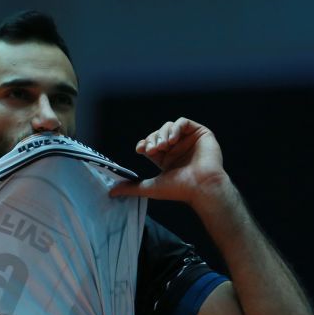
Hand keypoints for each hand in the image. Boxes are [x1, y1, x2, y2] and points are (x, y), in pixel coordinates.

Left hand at [109, 117, 228, 206]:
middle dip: (152, 139)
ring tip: (163, 146)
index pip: (151, 145)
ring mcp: (189, 140)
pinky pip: (184, 122)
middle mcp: (178, 149)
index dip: (144, 144)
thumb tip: (111, 192)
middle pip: (158, 134)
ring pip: (170, 127)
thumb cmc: (179, 189)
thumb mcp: (150, 187)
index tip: (140, 149)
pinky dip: (176, 128)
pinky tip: (173, 140)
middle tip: (152, 149)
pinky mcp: (200, 134)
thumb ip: (131, 188)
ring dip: (162, 134)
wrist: (201, 187)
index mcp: (167, 159)